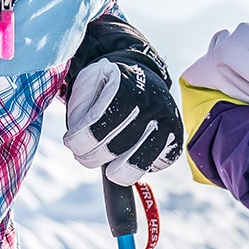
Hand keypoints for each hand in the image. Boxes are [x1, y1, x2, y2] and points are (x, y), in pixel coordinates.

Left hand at [63, 56, 183, 184]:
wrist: (142, 76)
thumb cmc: (108, 85)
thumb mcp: (88, 83)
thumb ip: (78, 110)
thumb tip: (78, 144)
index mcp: (127, 86)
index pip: (99, 125)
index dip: (79, 142)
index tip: (71, 142)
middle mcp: (153, 104)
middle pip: (116, 148)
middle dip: (91, 158)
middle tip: (84, 155)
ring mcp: (169, 122)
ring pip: (140, 163)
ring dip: (116, 172)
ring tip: (106, 166)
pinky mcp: (177, 138)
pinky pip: (157, 165)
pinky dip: (140, 168)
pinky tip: (130, 155)